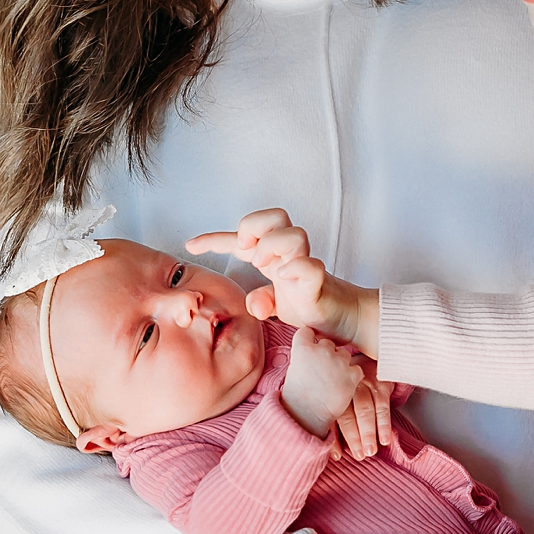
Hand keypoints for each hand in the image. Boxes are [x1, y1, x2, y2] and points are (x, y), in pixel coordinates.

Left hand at [189, 209, 375, 351]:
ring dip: (272, 246)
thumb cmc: (307, 303)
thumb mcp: (275, 305)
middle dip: (254, 227)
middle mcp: (288, 254)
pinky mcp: (319, 281)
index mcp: (272, 256)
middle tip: (248, 251)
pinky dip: (295, 269)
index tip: (191, 246)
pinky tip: (284, 278)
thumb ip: (260, 302)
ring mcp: (304, 263)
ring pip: (293, 234)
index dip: (214, 239)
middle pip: (275, 216)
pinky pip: (310, 266)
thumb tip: (255, 304)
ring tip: (267, 267)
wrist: (341, 317)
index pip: (242, 238)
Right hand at [280, 326, 362, 438]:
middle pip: (328, 343)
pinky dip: (352, 377)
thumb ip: (305, 356)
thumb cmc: (297, 397)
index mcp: (302, 348)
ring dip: (341, 364)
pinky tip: (343, 386)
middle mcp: (321, 350)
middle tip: (322, 372)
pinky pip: (356, 369)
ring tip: (333, 381)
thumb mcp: (294, 370)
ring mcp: (338, 361)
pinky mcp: (351, 374)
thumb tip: (313, 351)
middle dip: (327, 354)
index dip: (309, 340)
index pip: (307, 331)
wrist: (307, 416)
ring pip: (344, 354)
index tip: (310, 348)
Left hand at [332, 357, 394, 460]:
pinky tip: (385, 439)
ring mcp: (363, 384)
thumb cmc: (349, 387)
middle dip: (353, 436)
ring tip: (371, 451)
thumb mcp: (337, 398)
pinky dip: (384, 423)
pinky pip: (382, 405)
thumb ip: (334, 419)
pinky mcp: (380, 383)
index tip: (337, 456)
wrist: (368, 361)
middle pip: (347, 414)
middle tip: (359, 455)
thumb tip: (333, 453)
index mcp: (331, 393)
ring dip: (368, 431)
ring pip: (365, 409)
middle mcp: (345, 388)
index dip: (333, 438)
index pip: (330, 418)